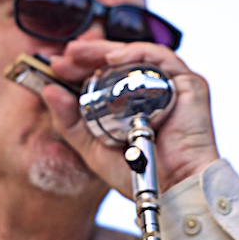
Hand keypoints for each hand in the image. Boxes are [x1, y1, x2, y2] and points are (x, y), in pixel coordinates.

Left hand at [42, 40, 219, 197]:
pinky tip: (113, 59)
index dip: (81, 68)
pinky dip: (136, 53)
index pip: (107, 75)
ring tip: (80, 53)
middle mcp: (154, 90)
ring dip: (106, 50)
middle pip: (120, 62)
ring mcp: (172, 85)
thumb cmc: (138, 173)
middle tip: (66, 54)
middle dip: (89, 54)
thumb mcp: (93, 147)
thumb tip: (49, 91)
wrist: (173, 189)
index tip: (57, 66)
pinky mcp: (189, 84)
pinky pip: (161, 58)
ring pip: (137, 56)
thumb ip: (70, 121)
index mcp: (135, 103)